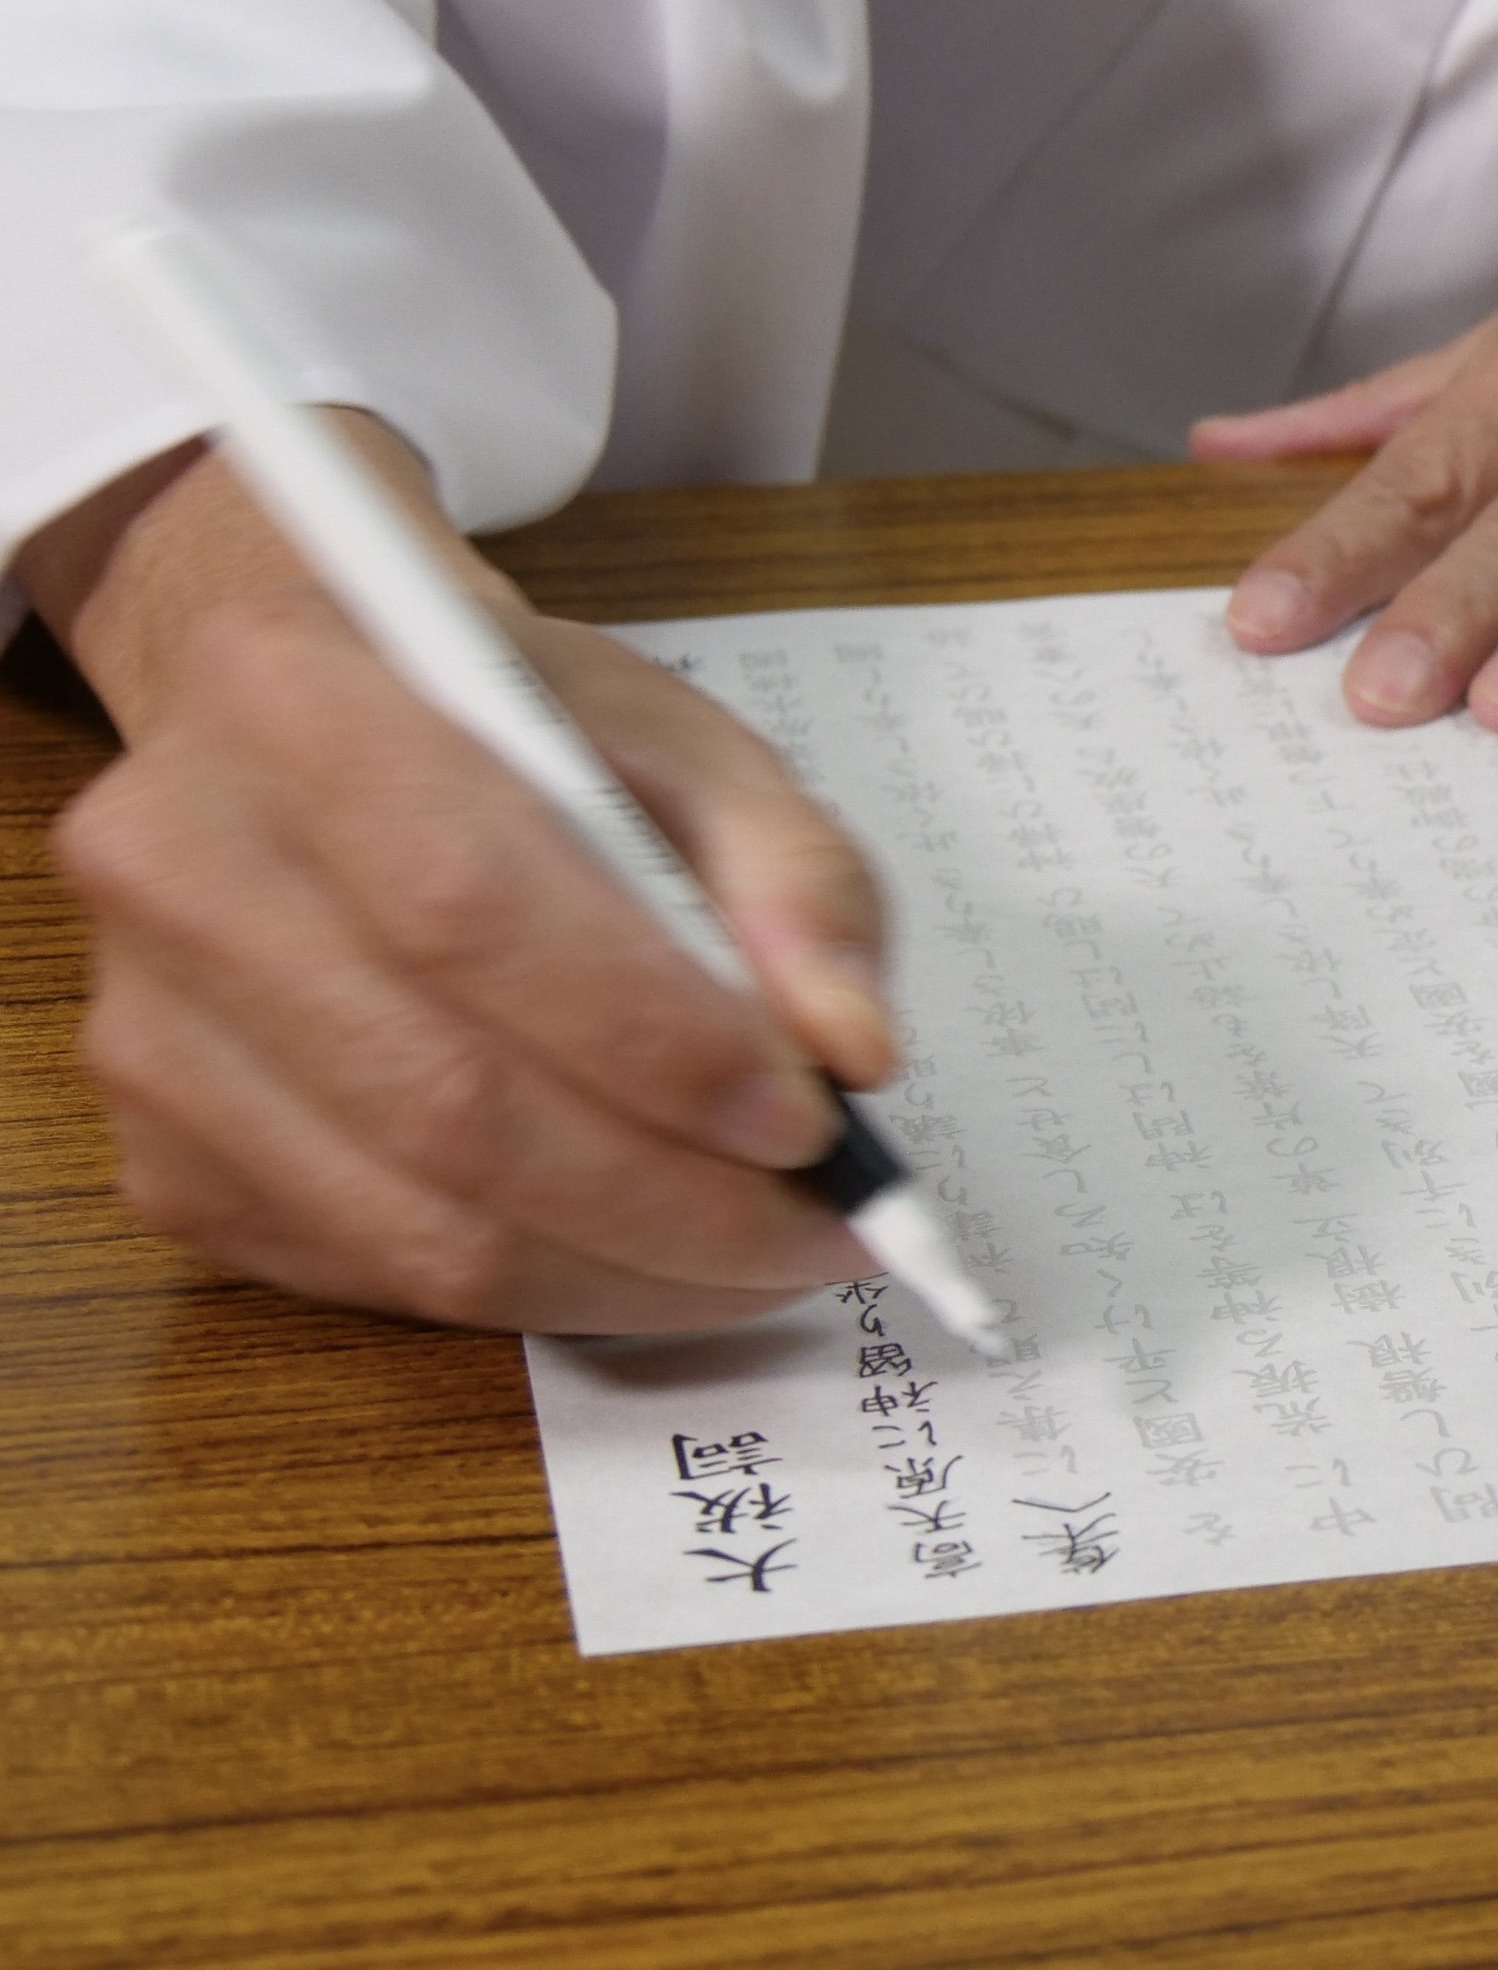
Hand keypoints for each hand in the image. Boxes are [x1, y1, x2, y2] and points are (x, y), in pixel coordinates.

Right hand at [23, 417, 894, 1330]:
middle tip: (824, 1234)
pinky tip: (645, 1257)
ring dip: (630, 1276)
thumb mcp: (684, 741)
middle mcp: (177, 866)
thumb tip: (855, 1052)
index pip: (473, 908)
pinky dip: (546, 1293)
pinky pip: (376, 1280)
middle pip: (447, 1101)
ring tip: (765, 1261)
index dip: (658, 1040)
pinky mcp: (162, 1159)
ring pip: (417, 1229)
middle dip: (676, 1203)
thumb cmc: (517, 729)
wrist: (318, 730)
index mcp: (297, 701)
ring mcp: (146, 1031)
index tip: (808, 1116)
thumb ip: (794, 874)